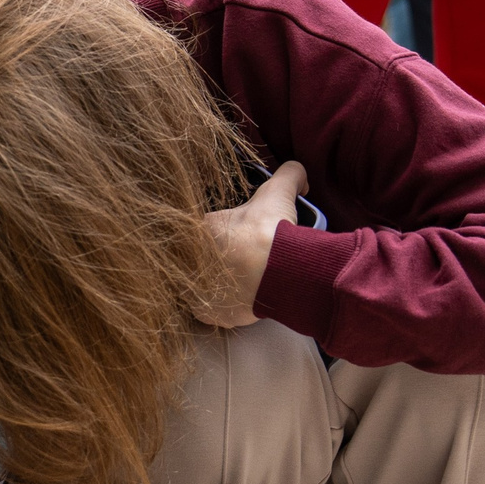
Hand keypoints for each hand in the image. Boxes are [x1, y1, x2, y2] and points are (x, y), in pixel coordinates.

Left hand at [199, 160, 305, 328]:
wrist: (280, 271)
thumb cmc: (271, 233)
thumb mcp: (279, 193)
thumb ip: (288, 175)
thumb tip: (297, 172)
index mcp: (196, 229)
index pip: (196, 229)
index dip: (216, 232)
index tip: (234, 237)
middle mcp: (187, 259)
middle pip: (195, 257)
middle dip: (214, 257)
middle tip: (237, 259)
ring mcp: (194, 287)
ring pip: (198, 283)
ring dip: (212, 280)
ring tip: (236, 278)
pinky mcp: (205, 311)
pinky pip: (206, 308)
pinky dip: (218, 305)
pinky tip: (232, 296)